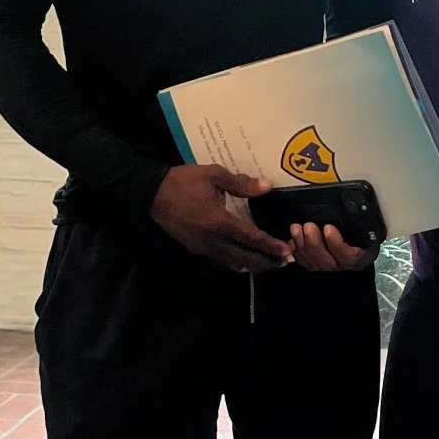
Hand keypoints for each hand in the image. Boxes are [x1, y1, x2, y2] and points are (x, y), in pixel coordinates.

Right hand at [150, 164, 292, 272]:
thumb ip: (241, 184)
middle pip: (245, 257)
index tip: (287, 251)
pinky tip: (242, 260)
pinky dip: (235, 262)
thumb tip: (267, 187)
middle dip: (266, 261)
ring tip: (267, 263)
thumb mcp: (214, 175)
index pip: (252, 238)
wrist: (151, 192)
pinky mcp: (195, 248)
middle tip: (284, 262)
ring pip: (233, 262)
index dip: (271, 246)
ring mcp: (203, 247)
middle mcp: (213, 240)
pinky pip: (220, 260)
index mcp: (220, 222)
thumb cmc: (184, 181)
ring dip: (252, 264)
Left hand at [287, 220, 377, 273]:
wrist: (352, 241)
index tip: (328, 228)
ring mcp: (328, 266)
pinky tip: (292, 240)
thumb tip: (346, 206)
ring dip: (302, 245)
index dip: (336, 244)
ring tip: (296, 229)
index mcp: (358, 255)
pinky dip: (296, 252)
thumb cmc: (358, 233)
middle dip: (314, 243)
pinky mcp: (315, 265)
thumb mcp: (361, 226)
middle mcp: (342, 264)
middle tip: (309, 226)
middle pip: (327, 262)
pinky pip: (304, 263)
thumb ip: (354, 221)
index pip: (349, 256)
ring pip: (313, 263)